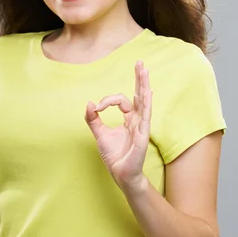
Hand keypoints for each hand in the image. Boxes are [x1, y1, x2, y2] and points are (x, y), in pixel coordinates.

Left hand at [84, 60, 151, 189]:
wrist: (120, 173)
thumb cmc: (114, 156)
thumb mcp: (100, 134)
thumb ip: (93, 119)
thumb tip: (89, 103)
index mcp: (129, 119)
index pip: (121, 101)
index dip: (107, 100)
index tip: (97, 107)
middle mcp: (137, 120)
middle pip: (139, 95)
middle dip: (139, 79)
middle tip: (140, 63)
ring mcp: (142, 126)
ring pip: (144, 102)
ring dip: (143, 85)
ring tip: (144, 70)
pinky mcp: (142, 135)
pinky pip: (144, 116)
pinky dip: (145, 104)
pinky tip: (148, 92)